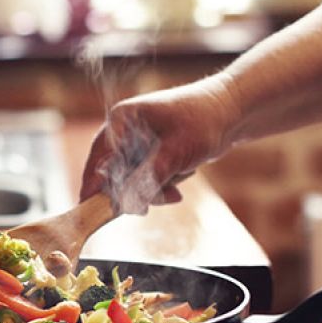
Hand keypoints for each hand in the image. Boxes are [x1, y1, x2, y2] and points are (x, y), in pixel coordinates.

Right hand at [79, 80, 238, 214]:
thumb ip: (148, 180)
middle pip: (113, 174)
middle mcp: (124, 130)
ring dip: (152, 191)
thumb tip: (126, 204)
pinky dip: (160, 186)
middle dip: (134, 192)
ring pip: (131, 181)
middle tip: (146, 209)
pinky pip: (145, 179)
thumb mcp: (174, 154)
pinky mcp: (150, 153)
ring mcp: (137, 142)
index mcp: (121, 120)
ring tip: (176, 189)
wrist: (232, 113)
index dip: (94, 186)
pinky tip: (178, 184)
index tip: (89, 209)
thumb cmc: (203, 122)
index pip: (98, 159)